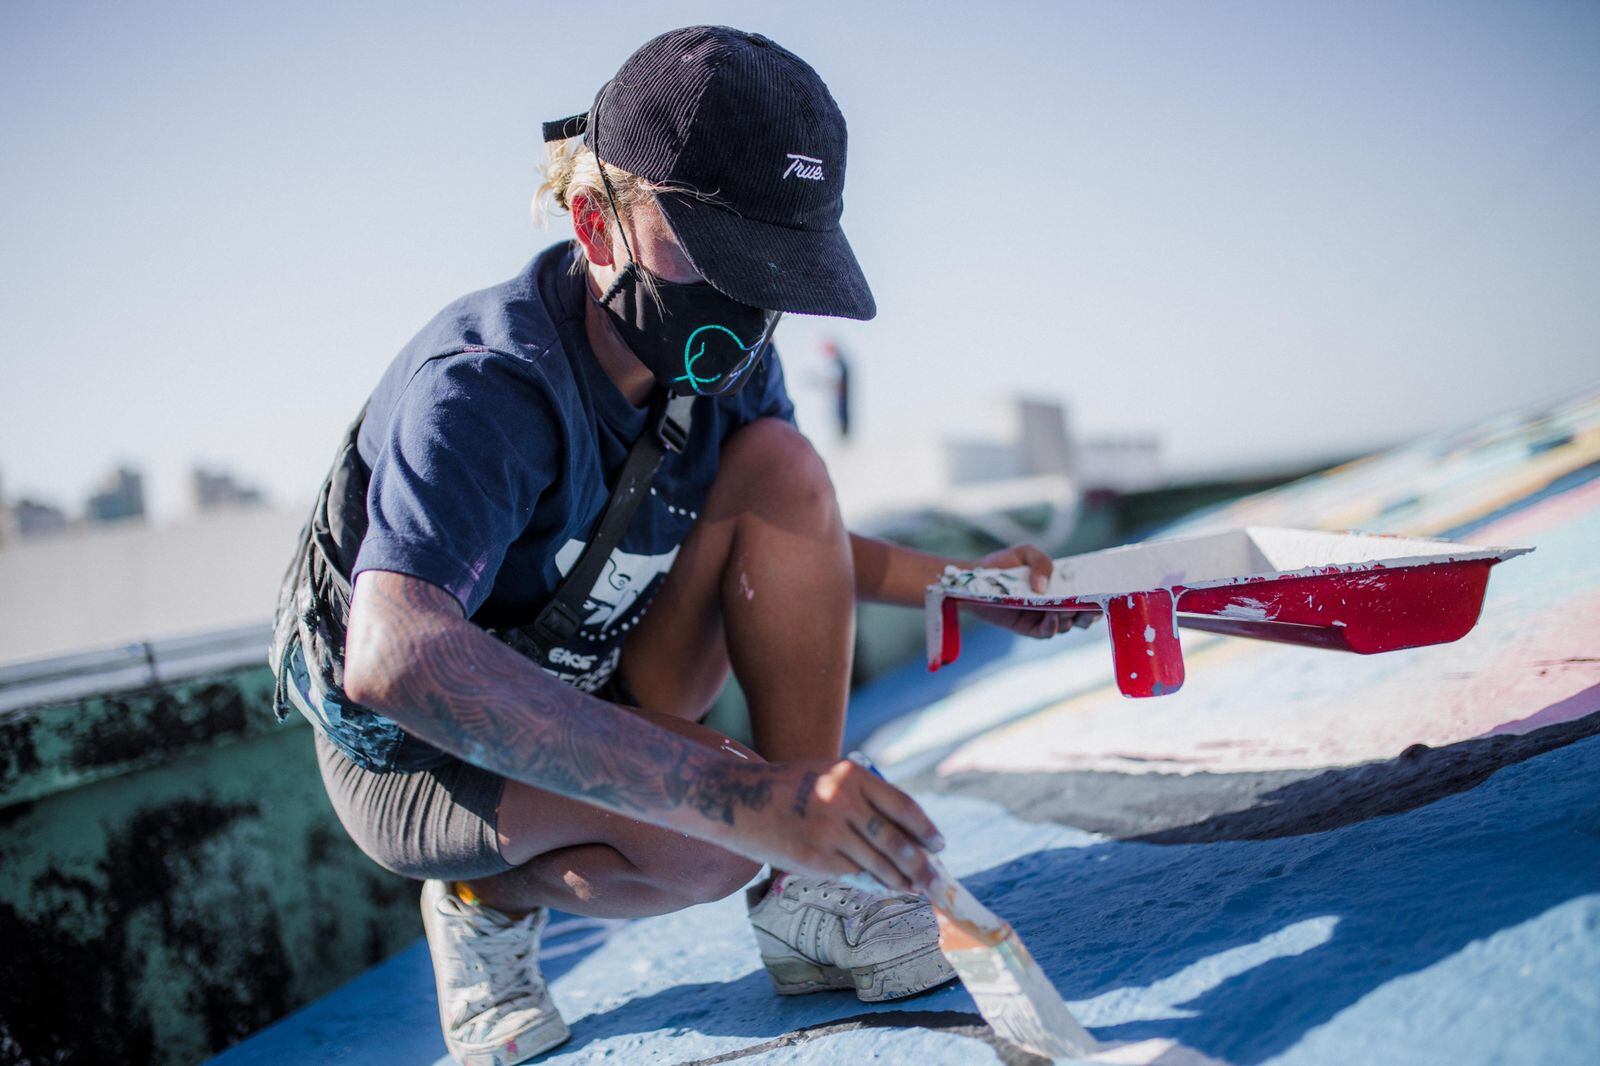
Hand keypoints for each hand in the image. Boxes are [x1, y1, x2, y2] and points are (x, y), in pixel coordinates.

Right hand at [732, 758, 945, 893]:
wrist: (738, 799)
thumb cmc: (789, 786)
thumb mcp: (828, 773)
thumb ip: (864, 794)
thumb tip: (906, 830)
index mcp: (851, 775)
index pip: (903, 806)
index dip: (926, 830)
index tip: (939, 844)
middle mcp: (843, 802)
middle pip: (896, 841)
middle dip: (921, 865)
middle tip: (935, 879)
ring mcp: (829, 833)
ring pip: (878, 864)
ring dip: (901, 880)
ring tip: (915, 888)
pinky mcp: (815, 860)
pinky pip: (854, 876)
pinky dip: (873, 884)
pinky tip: (884, 888)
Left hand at [965, 542, 1098, 637]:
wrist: (975, 581)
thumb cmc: (1002, 564)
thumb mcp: (1025, 553)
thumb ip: (1041, 562)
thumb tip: (1044, 586)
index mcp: (1061, 587)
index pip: (1087, 596)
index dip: (1099, 597)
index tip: (1108, 594)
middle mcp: (1056, 605)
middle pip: (1083, 615)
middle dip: (1092, 612)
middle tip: (1095, 606)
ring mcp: (1044, 618)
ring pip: (1068, 625)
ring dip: (1072, 617)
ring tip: (1069, 607)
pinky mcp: (1029, 628)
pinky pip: (1047, 632)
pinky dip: (1053, 625)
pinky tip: (1053, 616)